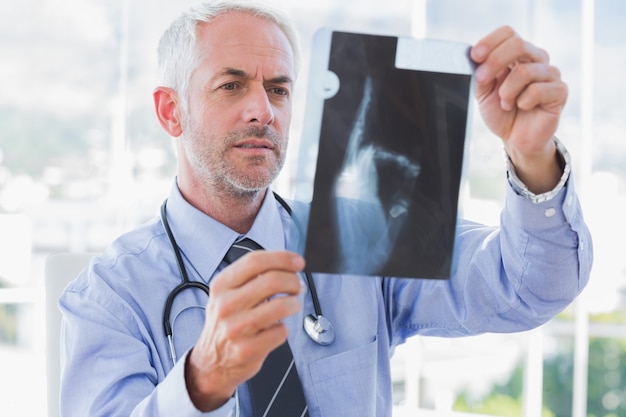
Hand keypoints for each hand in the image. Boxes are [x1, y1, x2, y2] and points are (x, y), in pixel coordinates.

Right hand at [185, 250, 304, 410]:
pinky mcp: (247, 349)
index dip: (283, 258)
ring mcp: (235, 328)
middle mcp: (226, 305)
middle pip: (272, 280)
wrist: (211, 362)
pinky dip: (283, 328)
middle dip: (294, 281)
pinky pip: (280, 331)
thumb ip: (251, 277)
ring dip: (294, 303)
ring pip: (281, 306)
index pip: (256, 261)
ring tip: (292, 305)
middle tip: (298, 286)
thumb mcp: (227, 294)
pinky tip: (275, 329)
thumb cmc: (226, 323)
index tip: (298, 262)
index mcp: (222, 285)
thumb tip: (287, 265)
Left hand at [471, 26, 566, 192]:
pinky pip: (537, 90)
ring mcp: (550, 74)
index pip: (508, 33)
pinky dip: (523, 102)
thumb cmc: (501, 113)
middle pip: (518, 44)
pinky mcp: (560, 91)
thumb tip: (475, 58)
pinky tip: (522, 107)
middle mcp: (536, 59)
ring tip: (505, 103)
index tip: (474, 56)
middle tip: (483, 80)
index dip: (490, 41)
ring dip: (506, 92)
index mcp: (518, 55)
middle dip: (494, 63)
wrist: (515, 139)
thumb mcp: (483, 92)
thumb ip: (480, 74)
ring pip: (524, 71)